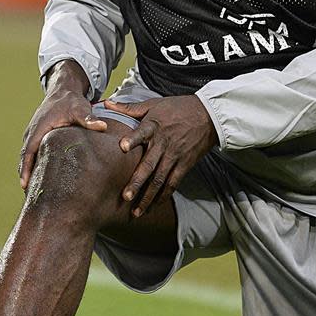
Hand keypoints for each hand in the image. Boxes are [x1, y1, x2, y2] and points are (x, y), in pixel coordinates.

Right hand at [19, 61, 106, 189]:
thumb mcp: (81, 109)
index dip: (25, 170)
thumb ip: (90, 119)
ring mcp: (33, 135)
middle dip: (25, 177)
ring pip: (27, 158)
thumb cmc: (71, 101)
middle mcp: (32, 133)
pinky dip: (32, 167)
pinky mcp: (37, 137)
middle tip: (30, 198)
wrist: (63, 90)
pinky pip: (32, 154)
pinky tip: (40, 180)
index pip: (28, 153)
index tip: (25, 186)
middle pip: (24, 159)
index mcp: (39, 130)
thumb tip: (103, 127)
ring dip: (28, 173)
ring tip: (34, 195)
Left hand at [102, 95, 217, 216]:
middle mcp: (163, 143)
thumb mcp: (154, 104)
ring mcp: (175, 156)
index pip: (142, 133)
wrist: (208, 115)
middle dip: (137, 182)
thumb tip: (107, 103)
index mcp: (154, 126)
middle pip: (149, 165)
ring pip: (160, 180)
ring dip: (148, 196)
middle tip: (125, 196)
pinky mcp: (185, 164)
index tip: (122, 147)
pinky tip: (153, 206)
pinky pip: (173, 183)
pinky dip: (163, 196)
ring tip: (136, 211)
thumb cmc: (178, 108)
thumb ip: (130, 107)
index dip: (132, 139)